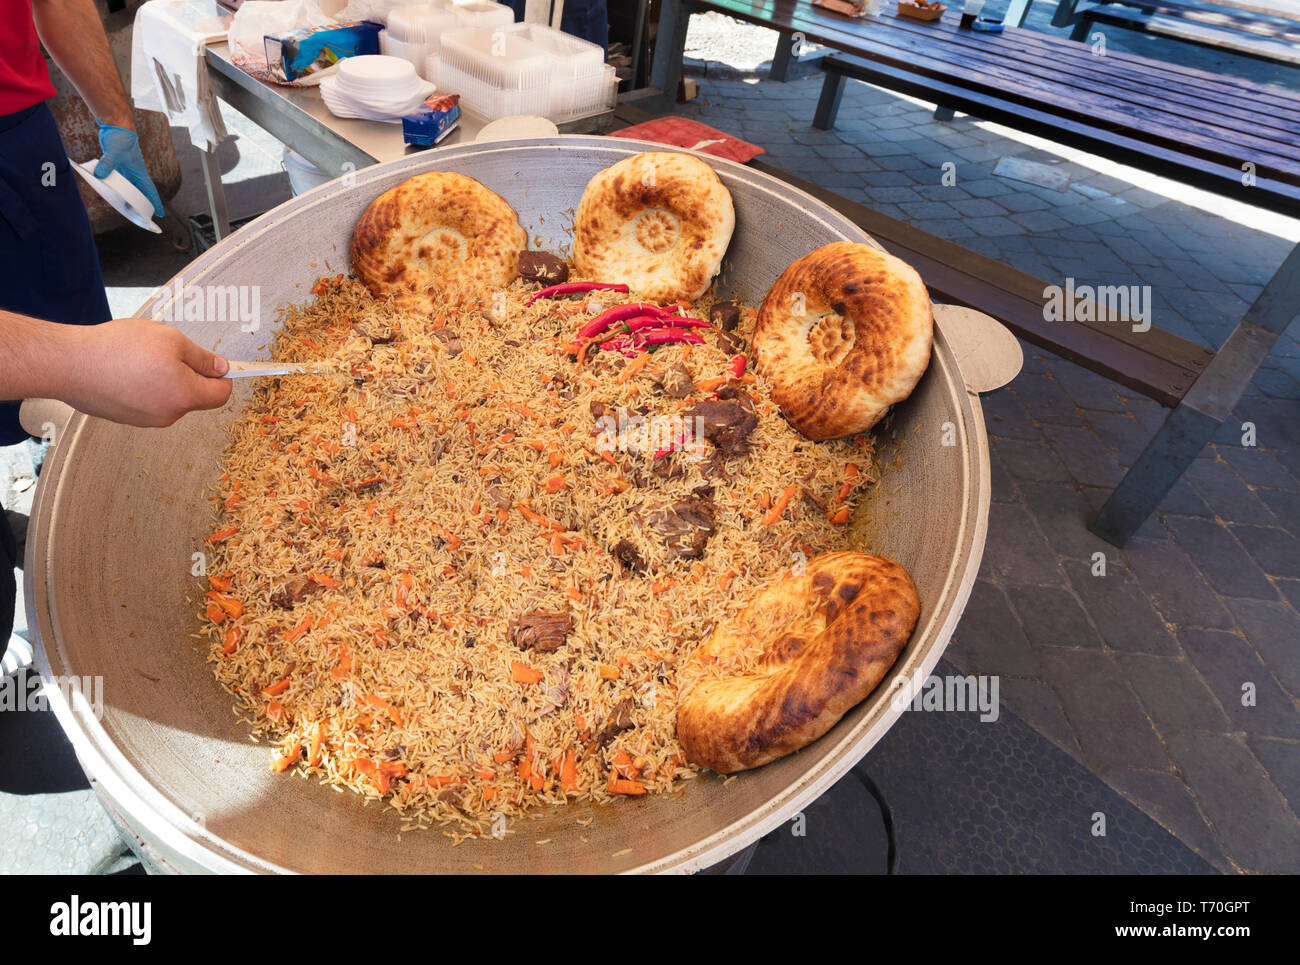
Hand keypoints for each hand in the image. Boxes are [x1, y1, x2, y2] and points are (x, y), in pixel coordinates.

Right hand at [63, 319, 231, 427]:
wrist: (69, 364)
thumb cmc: (118, 349)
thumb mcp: (170, 340)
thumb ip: (201, 357)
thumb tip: (221, 368)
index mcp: (185, 397)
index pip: (221, 395)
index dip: (223, 377)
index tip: (217, 364)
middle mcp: (168, 415)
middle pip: (194, 397)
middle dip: (189, 374)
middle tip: (166, 351)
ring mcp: (145, 420)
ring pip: (169, 398)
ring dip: (164, 379)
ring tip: (139, 358)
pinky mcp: (125, 418)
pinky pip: (147, 401)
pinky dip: (144, 386)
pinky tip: (125, 369)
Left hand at [94, 123, 164, 217]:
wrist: (116, 124)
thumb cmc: (120, 137)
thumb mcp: (114, 152)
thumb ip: (107, 164)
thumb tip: (99, 175)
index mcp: (139, 172)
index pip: (149, 191)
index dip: (155, 203)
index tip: (160, 214)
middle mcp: (134, 172)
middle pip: (139, 192)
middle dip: (140, 205)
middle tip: (138, 216)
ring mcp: (125, 169)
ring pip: (127, 187)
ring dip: (126, 196)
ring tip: (124, 207)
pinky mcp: (117, 165)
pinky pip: (117, 179)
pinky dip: (114, 186)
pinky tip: (109, 190)